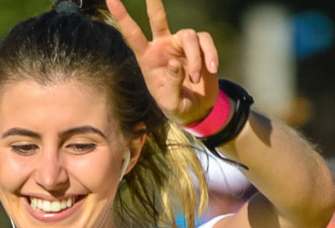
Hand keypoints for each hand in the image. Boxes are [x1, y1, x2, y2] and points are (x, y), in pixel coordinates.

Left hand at [107, 0, 219, 125]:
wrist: (197, 109)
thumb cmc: (177, 106)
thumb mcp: (170, 102)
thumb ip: (172, 84)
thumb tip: (176, 62)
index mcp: (148, 58)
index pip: (133, 36)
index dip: (122, 17)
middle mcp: (163, 46)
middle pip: (158, 19)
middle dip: (154, 3)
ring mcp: (181, 44)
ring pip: (189, 36)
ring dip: (195, 58)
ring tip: (195, 78)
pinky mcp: (200, 45)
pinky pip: (205, 41)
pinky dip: (210, 55)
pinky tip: (211, 69)